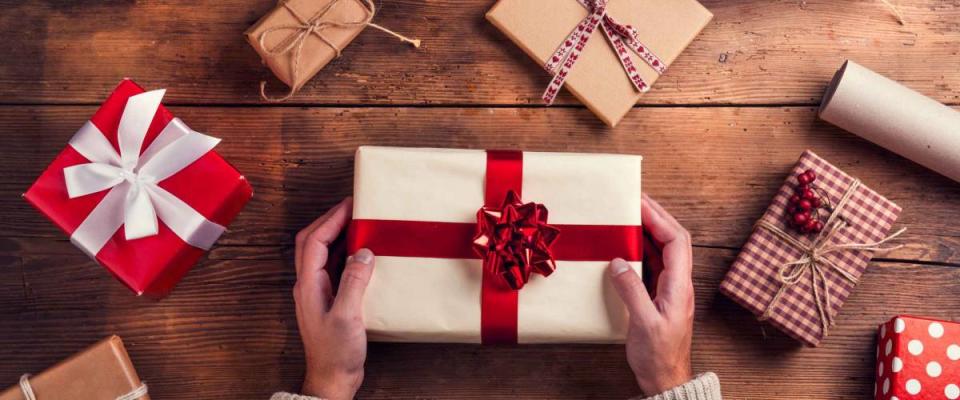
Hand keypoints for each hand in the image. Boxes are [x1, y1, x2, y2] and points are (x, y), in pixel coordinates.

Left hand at [294, 197, 374, 399]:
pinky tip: (359, 253)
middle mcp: (308, 285)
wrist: (332, 378)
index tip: (349, 205)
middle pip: (311, 242)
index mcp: (309, 285)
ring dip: (334, 235)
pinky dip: (342, 253)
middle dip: (328, 221)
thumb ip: (354, 282)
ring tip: (355, 223)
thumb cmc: (336, 352)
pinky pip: (331, 267)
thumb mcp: (348, 316)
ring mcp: (317, 293)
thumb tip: (363, 253)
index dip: (330, 220)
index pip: (315, 242)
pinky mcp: (327, 300)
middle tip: (350, 208)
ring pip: (319, 254)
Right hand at [609, 193, 694, 395]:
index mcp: (679, 286)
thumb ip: (632, 291)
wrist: (667, 380)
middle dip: (657, 215)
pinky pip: (655, 264)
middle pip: (674, 239)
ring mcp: (671, 289)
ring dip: (650, 230)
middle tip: (635, 199)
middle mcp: (679, 283)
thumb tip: (618, 262)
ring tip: (631, 215)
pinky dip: (643, 248)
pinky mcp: (661, 296)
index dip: (659, 218)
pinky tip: (628, 245)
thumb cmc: (658, 356)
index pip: (676, 241)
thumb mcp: (643, 323)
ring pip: (665, 250)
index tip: (639, 202)